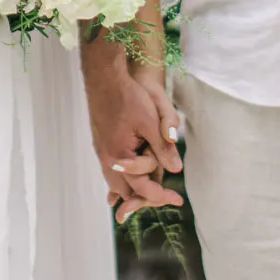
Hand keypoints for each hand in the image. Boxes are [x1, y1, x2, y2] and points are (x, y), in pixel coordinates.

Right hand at [85, 62, 183, 224]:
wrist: (105, 79)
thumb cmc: (129, 97)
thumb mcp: (150, 121)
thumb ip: (162, 148)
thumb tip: (176, 170)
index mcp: (119, 156)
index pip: (142, 187)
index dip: (161, 196)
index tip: (178, 200)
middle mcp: (107, 159)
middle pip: (127, 191)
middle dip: (147, 196)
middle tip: (168, 197)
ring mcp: (102, 152)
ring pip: (117, 182)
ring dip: (135, 187)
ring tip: (153, 189)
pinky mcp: (101, 145)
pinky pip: (112, 170)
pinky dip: (124, 177)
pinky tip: (131, 176)